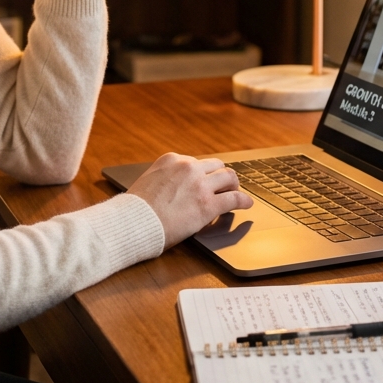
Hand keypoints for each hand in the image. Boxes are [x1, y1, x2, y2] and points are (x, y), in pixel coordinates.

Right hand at [127, 153, 253, 247]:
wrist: (135, 222)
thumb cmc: (137, 208)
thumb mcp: (148, 181)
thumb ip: (164, 178)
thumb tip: (171, 187)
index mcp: (172, 160)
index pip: (195, 162)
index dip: (202, 173)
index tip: (205, 180)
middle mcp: (188, 167)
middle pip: (215, 165)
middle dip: (220, 176)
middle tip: (224, 185)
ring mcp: (200, 185)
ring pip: (229, 177)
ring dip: (233, 185)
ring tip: (235, 192)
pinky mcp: (208, 204)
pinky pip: (234, 199)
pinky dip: (243, 201)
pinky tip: (247, 204)